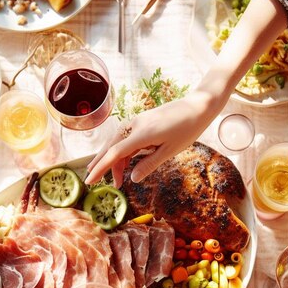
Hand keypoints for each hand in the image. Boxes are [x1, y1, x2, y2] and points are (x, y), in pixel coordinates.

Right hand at [85, 91, 219, 187]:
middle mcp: (135, 126)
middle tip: (93, 181)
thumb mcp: (170, 151)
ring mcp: (137, 122)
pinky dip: (121, 152)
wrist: (198, 106)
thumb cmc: (187, 129)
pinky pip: (125, 138)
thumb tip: (133, 179)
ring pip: (116, 142)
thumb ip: (149, 164)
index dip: (101, 168)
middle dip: (101, 164)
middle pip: (111, 147)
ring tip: (111, 177)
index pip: (115, 153)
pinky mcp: (141, 121)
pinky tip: (123, 163)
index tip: (90, 180)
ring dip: (111, 159)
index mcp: (142, 134)